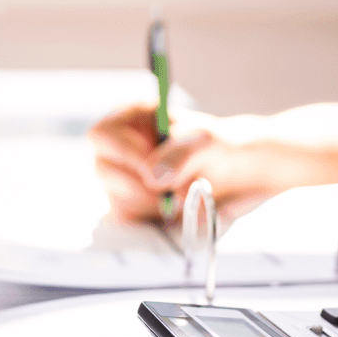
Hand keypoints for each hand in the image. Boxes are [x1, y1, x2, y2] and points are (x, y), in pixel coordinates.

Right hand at [89, 105, 273, 222]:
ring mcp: (121, 177)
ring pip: (115, 197)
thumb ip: (180, 155)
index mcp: (130, 118)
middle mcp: (118, 148)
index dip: (125, 155)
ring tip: (180, 195)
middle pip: (104, 169)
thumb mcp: (205, 142)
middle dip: (139, 186)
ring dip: (150, 203)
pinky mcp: (130, 204)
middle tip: (170, 193)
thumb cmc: (215, 146)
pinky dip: (150, 218)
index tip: (153, 172)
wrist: (233, 172)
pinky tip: (172, 208)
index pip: (104, 135)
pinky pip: (127, 218)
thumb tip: (152, 176)